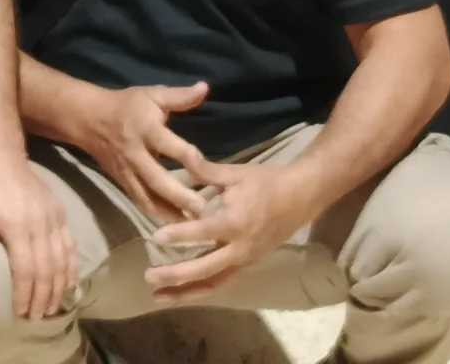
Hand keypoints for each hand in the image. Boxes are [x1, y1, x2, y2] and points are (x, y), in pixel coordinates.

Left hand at [0, 155, 76, 321]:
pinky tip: (69, 285)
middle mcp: (39, 224)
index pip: (25, 269)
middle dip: (43, 298)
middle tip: (38, 318)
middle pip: (46, 270)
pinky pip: (71, 247)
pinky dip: (72, 268)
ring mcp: (54, 219)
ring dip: (59, 288)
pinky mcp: (61, 215)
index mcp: (15, 226)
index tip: (21, 312)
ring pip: (62, 261)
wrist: (1, 157)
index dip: (25, 294)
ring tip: (53, 308)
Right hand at [72, 81, 210, 223]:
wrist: (89, 119)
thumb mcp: (151, 95)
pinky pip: (141, 203)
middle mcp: (136, 154)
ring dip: (170, 213)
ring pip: (148, 198)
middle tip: (203, 208)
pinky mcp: (123, 183)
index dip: (184, 153)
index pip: (166, 143)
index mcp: (145, 129)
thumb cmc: (126, 106)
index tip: (203, 163)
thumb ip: (180, 96)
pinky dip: (157, 216)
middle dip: (179, 195)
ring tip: (194, 225)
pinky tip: (177, 226)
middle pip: (157, 179)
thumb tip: (205, 88)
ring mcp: (128, 172)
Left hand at [144, 153, 323, 301]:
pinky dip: (201, 289)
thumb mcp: (235, 174)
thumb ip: (206, 169)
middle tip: (149, 277)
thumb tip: (184, 152)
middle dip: (177, 276)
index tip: (155, 237)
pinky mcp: (247, 265)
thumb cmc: (265, 183)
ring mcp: (245, 260)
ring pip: (214, 283)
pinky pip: (223, 282)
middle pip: (207, 269)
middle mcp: (240, 248)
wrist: (300, 199)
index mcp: (235, 223)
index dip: (179, 235)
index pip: (203, 232)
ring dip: (187, 292)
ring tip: (159, 297)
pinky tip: (182, 293)